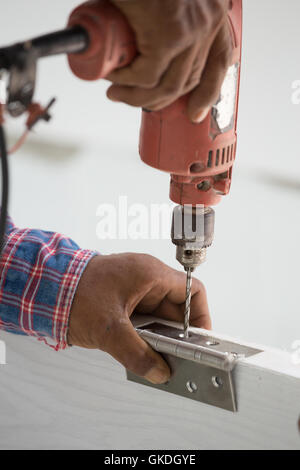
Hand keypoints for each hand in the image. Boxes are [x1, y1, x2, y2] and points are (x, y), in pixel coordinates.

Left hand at [68, 253, 209, 383]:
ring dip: (160, 335)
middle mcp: (145, 277)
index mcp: (149, 274)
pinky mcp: (123, 296)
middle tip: (176, 356)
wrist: (45, 287)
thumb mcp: (109, 329)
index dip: (200, 317)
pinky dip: (146, 332)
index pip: (192, 292)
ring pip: (160, 313)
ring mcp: (134, 286)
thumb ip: (136, 353)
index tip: (198, 340)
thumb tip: (158, 371)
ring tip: (157, 355)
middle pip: (177, 306)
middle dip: (177, 333)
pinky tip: (141, 348)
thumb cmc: (74, 293)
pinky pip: (144, 315)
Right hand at [106, 0, 232, 121]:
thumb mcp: (168, 1)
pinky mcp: (167, 34)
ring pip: (168, 86)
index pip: (220, 61)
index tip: (195, 112)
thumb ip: (167, 22)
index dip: (208, 93)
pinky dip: (127, 83)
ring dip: (139, 98)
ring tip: (117, 93)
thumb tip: (147, 50)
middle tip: (133, 98)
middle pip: (189, 80)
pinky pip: (146, 75)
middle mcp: (207, 23)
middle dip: (159, 99)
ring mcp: (190, 30)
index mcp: (212, 13)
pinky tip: (113, 77)